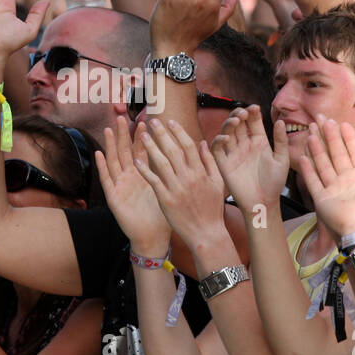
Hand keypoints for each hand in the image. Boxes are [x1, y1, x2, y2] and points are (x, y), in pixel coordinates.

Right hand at [95, 117, 170, 253]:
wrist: (153, 238)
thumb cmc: (162, 216)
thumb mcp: (169, 190)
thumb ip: (173, 173)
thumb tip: (186, 156)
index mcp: (144, 176)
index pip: (143, 152)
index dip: (143, 137)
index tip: (147, 121)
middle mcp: (131, 178)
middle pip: (126, 152)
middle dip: (125, 135)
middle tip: (122, 116)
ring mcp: (121, 187)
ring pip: (114, 162)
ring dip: (111, 146)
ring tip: (110, 129)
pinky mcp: (114, 198)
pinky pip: (106, 180)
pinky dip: (102, 167)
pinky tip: (99, 154)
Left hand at [136, 118, 227, 252]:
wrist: (205, 233)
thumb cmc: (212, 209)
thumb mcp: (217, 183)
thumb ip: (210, 162)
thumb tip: (203, 143)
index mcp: (201, 173)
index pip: (188, 146)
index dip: (178, 132)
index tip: (170, 121)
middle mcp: (189, 178)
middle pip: (173, 150)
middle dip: (162, 134)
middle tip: (152, 120)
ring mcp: (176, 189)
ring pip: (161, 163)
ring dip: (151, 147)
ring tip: (143, 135)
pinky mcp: (166, 200)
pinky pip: (154, 181)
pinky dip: (145, 169)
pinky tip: (137, 160)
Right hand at [210, 106, 288, 214]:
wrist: (263, 202)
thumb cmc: (275, 183)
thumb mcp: (281, 160)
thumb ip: (281, 141)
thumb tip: (280, 121)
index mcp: (259, 141)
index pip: (253, 121)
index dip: (252, 112)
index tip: (254, 108)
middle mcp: (245, 144)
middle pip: (238, 123)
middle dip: (238, 114)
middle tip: (243, 113)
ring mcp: (234, 153)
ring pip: (226, 132)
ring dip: (228, 124)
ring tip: (236, 121)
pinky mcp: (224, 163)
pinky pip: (217, 148)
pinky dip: (218, 140)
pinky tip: (226, 138)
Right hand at [298, 118, 354, 238]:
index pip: (354, 151)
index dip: (348, 137)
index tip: (342, 123)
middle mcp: (348, 180)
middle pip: (337, 154)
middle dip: (329, 136)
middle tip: (322, 120)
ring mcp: (333, 189)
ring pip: (323, 164)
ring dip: (317, 148)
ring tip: (310, 132)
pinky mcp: (322, 198)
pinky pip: (313, 181)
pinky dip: (307, 169)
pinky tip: (303, 156)